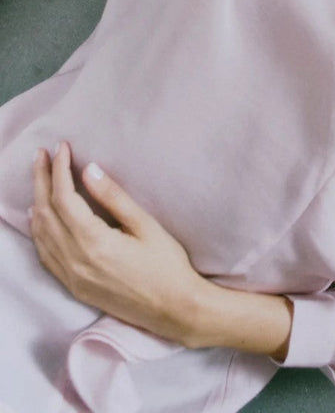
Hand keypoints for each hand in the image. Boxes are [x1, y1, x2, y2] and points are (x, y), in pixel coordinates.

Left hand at [30, 143, 293, 357]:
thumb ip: (114, 198)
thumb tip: (89, 170)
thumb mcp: (145, 225)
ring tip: (40, 178)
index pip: (64, 198)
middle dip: (41, 180)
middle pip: (46, 213)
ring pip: (41, 234)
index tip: (62, 147)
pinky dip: (39, 231)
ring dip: (37, 202)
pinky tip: (40, 218)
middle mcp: (76, 261)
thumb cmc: (167, 264)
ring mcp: (72, 277)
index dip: (59, 169)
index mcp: (94, 242)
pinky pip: (45, 255)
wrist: (175, 310)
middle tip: (41, 154)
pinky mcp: (74, 287)